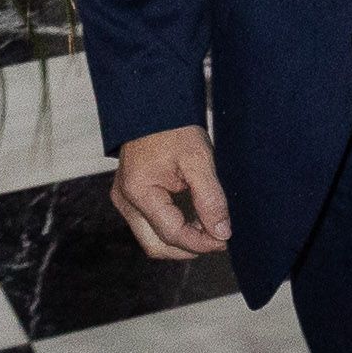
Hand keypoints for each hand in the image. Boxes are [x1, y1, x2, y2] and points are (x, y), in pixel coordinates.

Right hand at [111, 125, 231, 258]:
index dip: (201, 242)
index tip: (226, 240)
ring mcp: (126, 200)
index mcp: (138, 191)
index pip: (172, 233)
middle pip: (157, 244)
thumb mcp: (199, 159)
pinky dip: (174, 226)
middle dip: (189, 247)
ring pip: (153, 237)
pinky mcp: (132, 196)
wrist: (155, 105)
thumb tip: (222, 232)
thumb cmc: (173, 127)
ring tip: (210, 228)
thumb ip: (210, 198)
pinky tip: (196, 218)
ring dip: (182, 239)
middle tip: (219, 238)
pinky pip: (152, 223)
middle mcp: (125, 201)